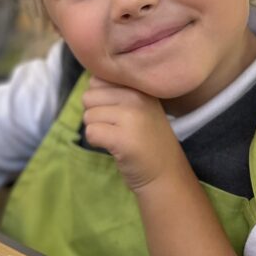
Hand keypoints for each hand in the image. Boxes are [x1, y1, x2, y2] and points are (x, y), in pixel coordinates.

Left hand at [81, 76, 186, 190]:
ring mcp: (131, 117)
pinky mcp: (123, 139)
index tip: (117, 113)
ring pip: (88, 115)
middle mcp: (137, 97)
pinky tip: (115, 147)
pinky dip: (96, 142)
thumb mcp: (139, 107)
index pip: (97, 80)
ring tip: (118, 137)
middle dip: (95, 115)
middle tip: (117, 128)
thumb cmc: (145, 140)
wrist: (167, 175)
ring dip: (97, 129)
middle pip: (88, 97)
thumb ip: (117, 90)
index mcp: (139, 87)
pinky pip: (91, 132)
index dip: (99, 99)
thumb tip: (90, 80)